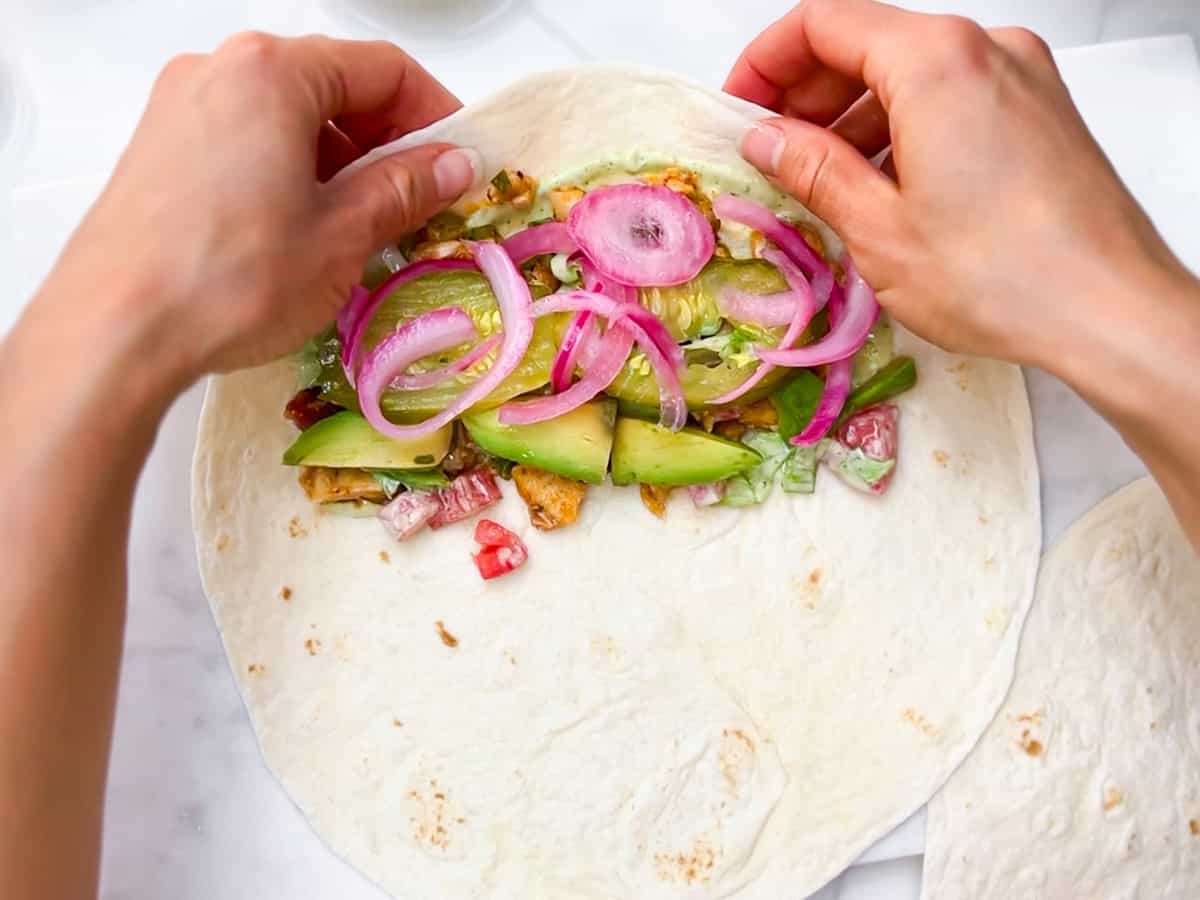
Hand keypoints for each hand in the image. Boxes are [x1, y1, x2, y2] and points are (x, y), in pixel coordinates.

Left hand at [41, 32, 476, 384]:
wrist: (115, 332)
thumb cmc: (228, 279)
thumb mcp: (343, 234)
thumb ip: (405, 188)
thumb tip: (452, 165)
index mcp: (271, 72)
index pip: (383, 69)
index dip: (436, 114)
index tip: (461, 161)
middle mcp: (219, 73)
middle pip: (333, 87)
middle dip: (387, 143)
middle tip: (421, 202)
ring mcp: (182, 110)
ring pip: (289, 118)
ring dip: (341, 164)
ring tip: (365, 228)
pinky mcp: (162, 152)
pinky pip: (248, 143)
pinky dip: (292, 174)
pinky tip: (306, 232)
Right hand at [727, 0, 1199, 545]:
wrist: (1112, 311)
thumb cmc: (1002, 276)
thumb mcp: (878, 228)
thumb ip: (812, 169)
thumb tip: (765, 138)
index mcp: (936, 61)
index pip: (823, 25)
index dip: (764, 64)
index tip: (737, 109)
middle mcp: (986, 50)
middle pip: (869, 43)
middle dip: (807, 95)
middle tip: (768, 153)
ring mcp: (1021, 77)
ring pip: (911, 75)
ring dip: (854, 118)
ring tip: (819, 182)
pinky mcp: (1041, 112)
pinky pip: (953, 99)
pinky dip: (904, 129)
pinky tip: (881, 187)